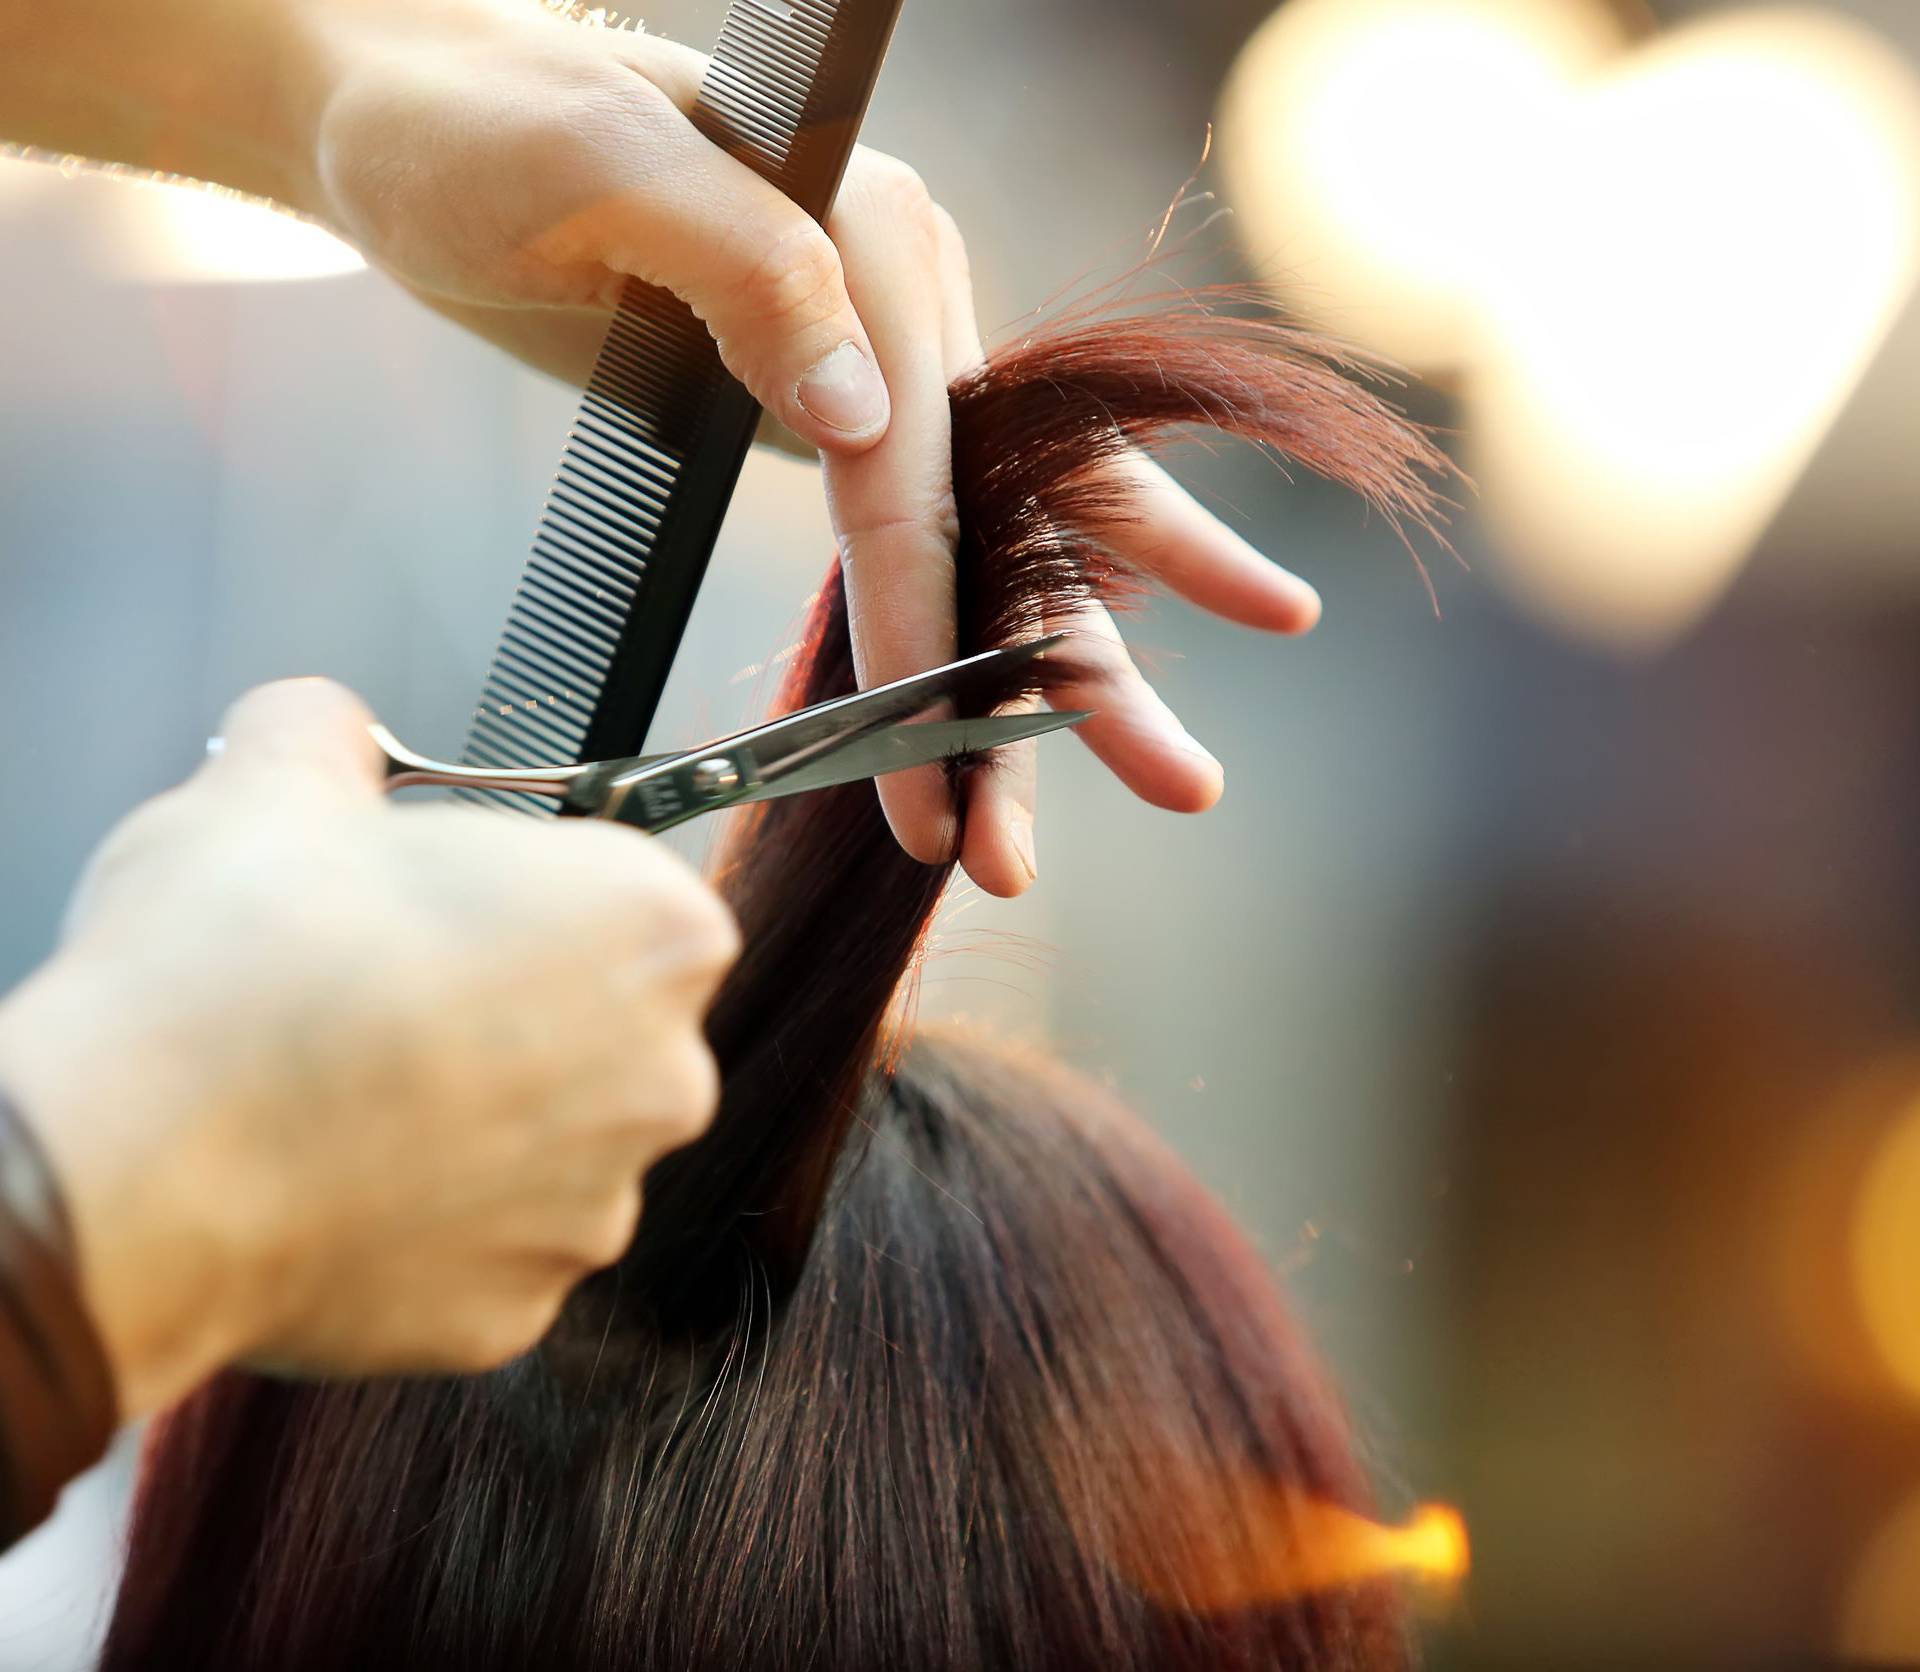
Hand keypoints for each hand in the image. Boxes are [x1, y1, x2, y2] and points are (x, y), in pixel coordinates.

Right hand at [0, 679, 736, 1416]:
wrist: (137, 1165)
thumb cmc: (232, 975)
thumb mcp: (274, 780)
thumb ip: (332, 732)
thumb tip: (322, 727)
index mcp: (654, 927)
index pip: (632, 895)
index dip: (534, 893)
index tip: (463, 903)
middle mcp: (662, 1076)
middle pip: (605, 1027)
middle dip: (517, 1012)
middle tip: (394, 995)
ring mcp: (595, 1208)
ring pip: (548, 1145)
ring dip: (476, 1122)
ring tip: (350, 1091)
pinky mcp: (517, 1313)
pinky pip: (485, 1248)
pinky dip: (428, 1223)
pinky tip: (341, 1179)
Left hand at [300, 2, 1322, 896]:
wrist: (406, 116)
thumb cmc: (477, 123)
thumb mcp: (593, 165)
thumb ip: (748, 268)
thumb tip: (862, 416)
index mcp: (873, 231)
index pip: (920, 464)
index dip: (933, 625)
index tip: (931, 767)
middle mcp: (904, 298)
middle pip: (1018, 509)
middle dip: (1083, 670)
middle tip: (1183, 788)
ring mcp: (877, 358)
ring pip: (986, 545)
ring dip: (1030, 694)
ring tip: (1037, 840)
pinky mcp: (826, 408)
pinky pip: (916, 541)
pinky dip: (951, 647)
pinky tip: (992, 731)